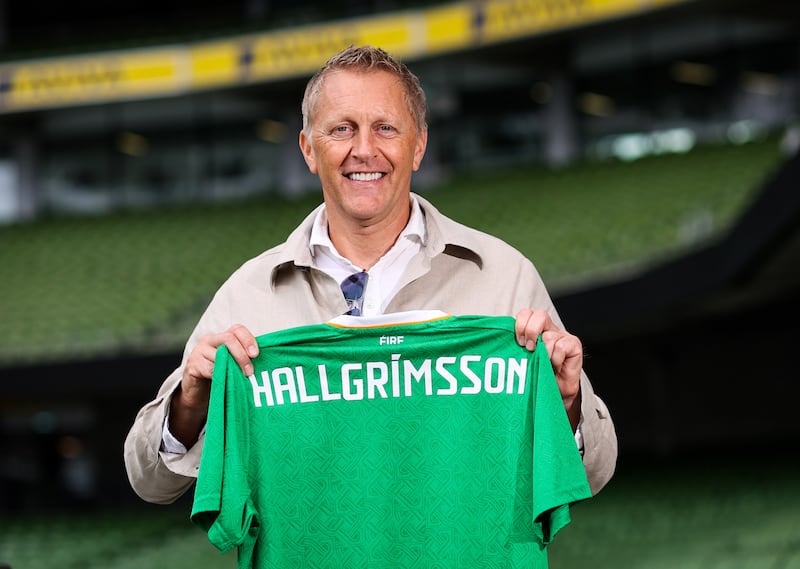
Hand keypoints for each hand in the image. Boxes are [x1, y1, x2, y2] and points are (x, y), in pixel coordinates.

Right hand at [170, 323, 258, 445]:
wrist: (197, 394)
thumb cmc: (221, 376)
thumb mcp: (233, 364)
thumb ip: (244, 358)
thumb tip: (268, 358)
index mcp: (221, 337)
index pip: (237, 329)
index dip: (248, 339)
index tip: (257, 354)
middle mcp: (209, 340)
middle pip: (228, 338)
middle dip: (242, 355)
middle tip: (250, 371)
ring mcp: (198, 352)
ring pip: (219, 355)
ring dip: (233, 368)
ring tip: (241, 379)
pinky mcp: (191, 366)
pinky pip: (208, 369)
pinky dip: (219, 376)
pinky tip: (225, 383)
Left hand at [515, 309, 582, 429]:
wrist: (553, 393)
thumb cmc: (536, 376)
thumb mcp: (521, 359)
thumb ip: (513, 347)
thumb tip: (496, 340)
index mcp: (534, 329)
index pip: (526, 314)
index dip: (520, 324)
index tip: (517, 342)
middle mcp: (549, 329)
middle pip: (539, 315)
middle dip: (530, 331)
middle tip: (528, 349)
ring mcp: (562, 336)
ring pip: (549, 335)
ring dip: (543, 352)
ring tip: (543, 363)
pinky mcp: (574, 345)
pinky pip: (561, 347)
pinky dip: (555, 359)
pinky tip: (554, 366)